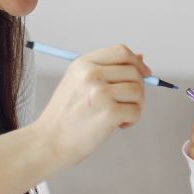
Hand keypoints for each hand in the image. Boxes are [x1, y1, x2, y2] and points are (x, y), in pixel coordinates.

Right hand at [33, 44, 150, 168]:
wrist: (48, 141)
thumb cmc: (65, 116)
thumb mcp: (78, 83)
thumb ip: (107, 69)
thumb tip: (141, 58)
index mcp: (83, 64)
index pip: (121, 52)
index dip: (137, 63)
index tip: (144, 74)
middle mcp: (91, 74)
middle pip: (134, 72)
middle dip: (138, 89)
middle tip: (127, 104)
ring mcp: (100, 93)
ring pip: (138, 91)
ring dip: (136, 106)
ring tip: (120, 117)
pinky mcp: (108, 112)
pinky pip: (136, 111)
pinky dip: (132, 120)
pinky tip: (118, 126)